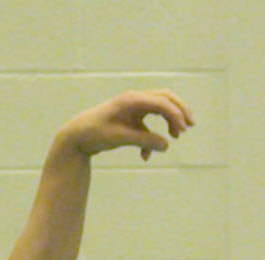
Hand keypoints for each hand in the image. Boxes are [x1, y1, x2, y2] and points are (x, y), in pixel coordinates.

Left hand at [57, 89, 193, 160]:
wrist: (74, 137)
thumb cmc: (94, 134)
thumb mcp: (120, 138)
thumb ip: (143, 141)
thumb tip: (166, 145)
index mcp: (131, 100)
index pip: (162, 102)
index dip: (175, 115)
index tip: (181, 131)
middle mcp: (134, 100)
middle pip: (165, 99)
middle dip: (179, 111)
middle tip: (190, 126)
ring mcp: (132, 109)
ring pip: (159, 109)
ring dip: (169, 121)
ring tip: (176, 136)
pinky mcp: (129, 119)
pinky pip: (147, 126)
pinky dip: (150, 138)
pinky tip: (145, 156)